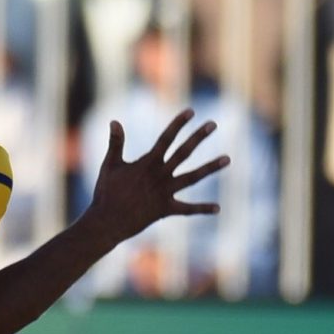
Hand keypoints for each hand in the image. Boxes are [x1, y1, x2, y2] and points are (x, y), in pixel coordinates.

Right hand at [88, 108, 226, 248]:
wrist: (107, 222)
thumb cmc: (106, 193)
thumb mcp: (109, 166)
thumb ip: (115, 143)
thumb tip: (114, 121)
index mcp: (147, 163)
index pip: (166, 139)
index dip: (178, 124)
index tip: (191, 112)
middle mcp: (160, 175)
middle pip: (184, 152)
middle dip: (198, 137)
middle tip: (213, 124)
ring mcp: (165, 192)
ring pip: (192, 178)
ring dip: (210, 168)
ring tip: (227, 159)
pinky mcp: (165, 210)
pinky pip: (186, 209)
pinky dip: (201, 209)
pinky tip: (218, 208)